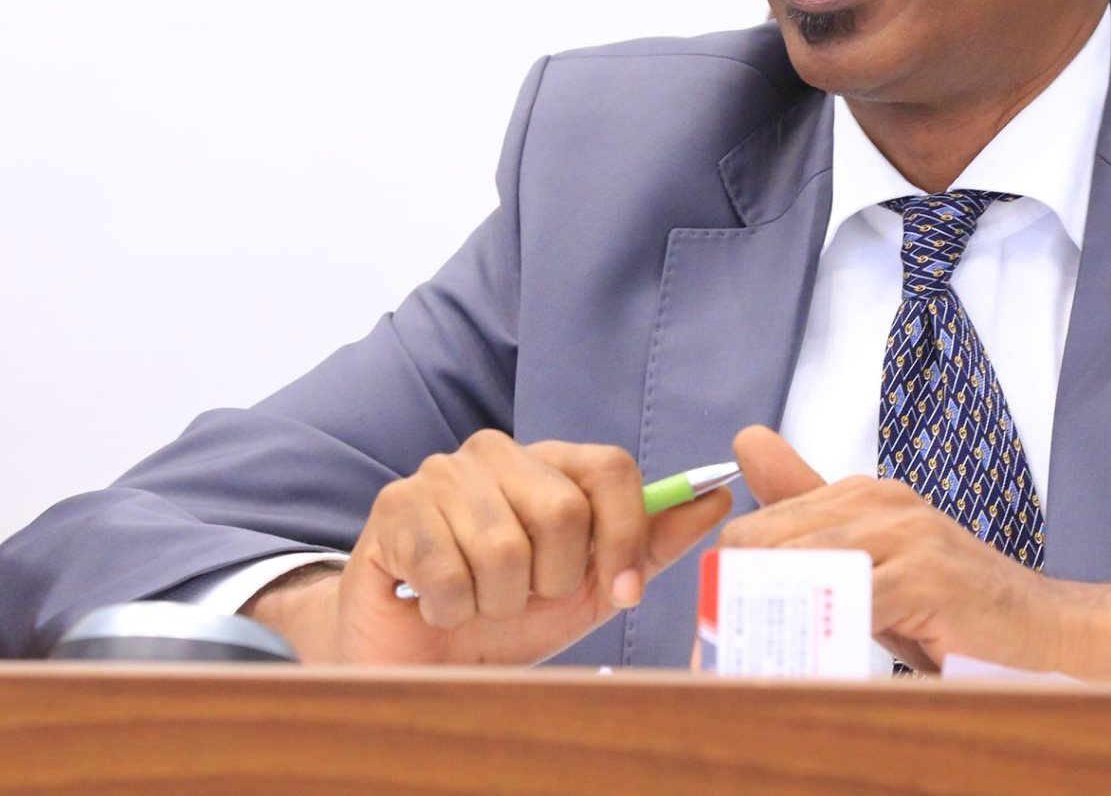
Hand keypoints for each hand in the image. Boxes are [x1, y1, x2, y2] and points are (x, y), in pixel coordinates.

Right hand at [246, 431, 730, 664]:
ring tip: (481, 601)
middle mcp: (496, 454)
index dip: (626, 534)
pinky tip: (439, 603)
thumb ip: (649, 544)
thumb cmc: (507, 616)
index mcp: (549, 463)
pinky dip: (452, 609)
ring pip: (506, 548)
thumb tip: (714, 498)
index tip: (622, 590)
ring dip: (500, 601)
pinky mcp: (396, 507)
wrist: (417, 657)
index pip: (612, 467)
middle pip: (565, 511)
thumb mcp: (590, 588)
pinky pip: (450, 571)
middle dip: (554, 579)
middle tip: (526, 596)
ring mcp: (442, 474)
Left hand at [720, 427, 1110, 674]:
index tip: (722, 622)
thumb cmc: (955, 605)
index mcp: (863, 495)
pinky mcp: (926, 573)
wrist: (1046, 628)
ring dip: (770, 617)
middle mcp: (881, 501)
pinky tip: (812, 657)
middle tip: (727, 649)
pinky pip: (849, 599)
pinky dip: (821, 634)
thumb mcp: (877, 564)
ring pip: (799, 565)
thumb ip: (813, 516)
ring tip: (756, 657)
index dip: (731, 575)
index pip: (761, 524)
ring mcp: (905, 533)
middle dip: (738, 598)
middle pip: (768, 541)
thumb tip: (747, 445)